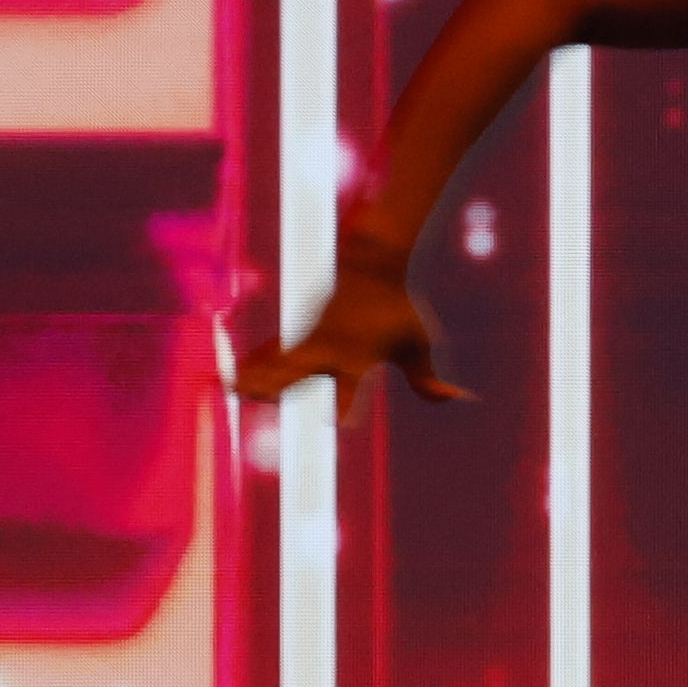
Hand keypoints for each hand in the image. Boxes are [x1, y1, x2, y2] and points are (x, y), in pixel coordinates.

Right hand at [238, 262, 459, 407]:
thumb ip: (430, 378)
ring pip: (278, 361)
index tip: (341, 421)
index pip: (351, 384)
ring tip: (230, 391)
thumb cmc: (399, 310)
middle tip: (258, 397)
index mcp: (357, 354)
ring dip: (254, 376)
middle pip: (299, 369)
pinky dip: (251, 365)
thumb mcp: (420, 342)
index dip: (347, 403)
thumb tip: (460, 400)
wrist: (372, 264)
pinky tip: (227, 381)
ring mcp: (309, 338)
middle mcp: (328, 347)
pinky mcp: (299, 333)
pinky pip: (271, 353)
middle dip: (280, 383)